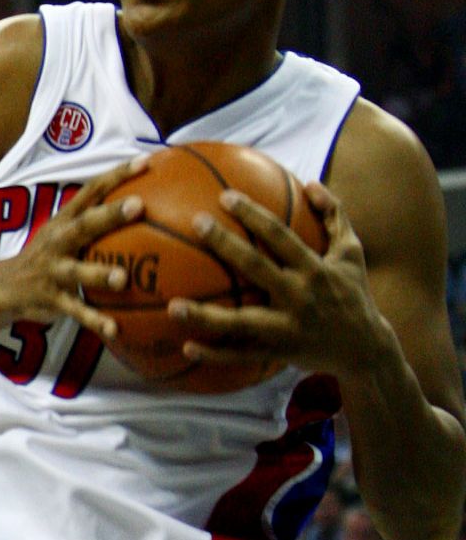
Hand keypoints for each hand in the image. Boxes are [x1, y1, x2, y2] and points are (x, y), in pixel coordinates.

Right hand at [10, 156, 147, 340]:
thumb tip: (146, 203)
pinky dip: (94, 321)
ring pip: (78, 271)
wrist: (4, 287)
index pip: (91, 191)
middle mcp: (58, 241)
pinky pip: (75, 311)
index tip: (146, 161)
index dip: (117, 175)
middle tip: (139, 205)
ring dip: (99, 274)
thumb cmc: (50, 256)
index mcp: (65, 221)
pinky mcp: (51, 299)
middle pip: (85, 225)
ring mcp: (53, 270)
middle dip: (110, 215)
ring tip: (123, 278)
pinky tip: (114, 329)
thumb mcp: (65, 232)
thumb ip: (96, 220)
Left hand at [170, 181, 379, 376]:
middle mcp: (300, 296)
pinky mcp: (279, 352)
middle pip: (257, 267)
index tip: (225, 196)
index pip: (281, 236)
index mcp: (314, 269)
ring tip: (172, 305)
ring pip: (242, 320)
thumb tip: (311, 183)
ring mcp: (288, 327)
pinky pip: (242, 355)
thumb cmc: (353, 293)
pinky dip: (215, 354)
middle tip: (196, 223)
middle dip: (226, 244)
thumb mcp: (351, 253)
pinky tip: (186, 347)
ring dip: (206, 315)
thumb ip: (335, 216)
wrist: (367, 349)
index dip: (254, 215)